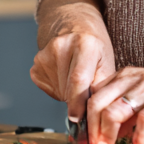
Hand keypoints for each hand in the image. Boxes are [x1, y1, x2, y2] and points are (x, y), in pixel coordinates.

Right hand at [31, 0, 114, 121]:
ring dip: (68, 95)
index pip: (78, 79)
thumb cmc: (94, 45)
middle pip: (67, 89)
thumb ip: (101, 87)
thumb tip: (94, 114)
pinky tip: (64, 76)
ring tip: (76, 79)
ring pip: (58, 91)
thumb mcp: (107, 62)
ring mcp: (45, 54)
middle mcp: (61, 46)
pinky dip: (59, 89)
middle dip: (78, 101)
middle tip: (86, 95)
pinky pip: (48, 88)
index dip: (78, 103)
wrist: (74, 25)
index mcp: (85, 43)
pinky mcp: (36, 63)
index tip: (80, 119)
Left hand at [86, 66, 143, 143]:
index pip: (93, 94)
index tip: (87, 137)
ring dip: (108, 135)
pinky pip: (142, 121)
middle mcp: (131, 79)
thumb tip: (108, 132)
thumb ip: (125, 109)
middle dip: (91, 129)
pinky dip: (137, 137)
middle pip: (96, 103)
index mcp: (124, 76)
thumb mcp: (143, 93)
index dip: (86, 118)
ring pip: (114, 112)